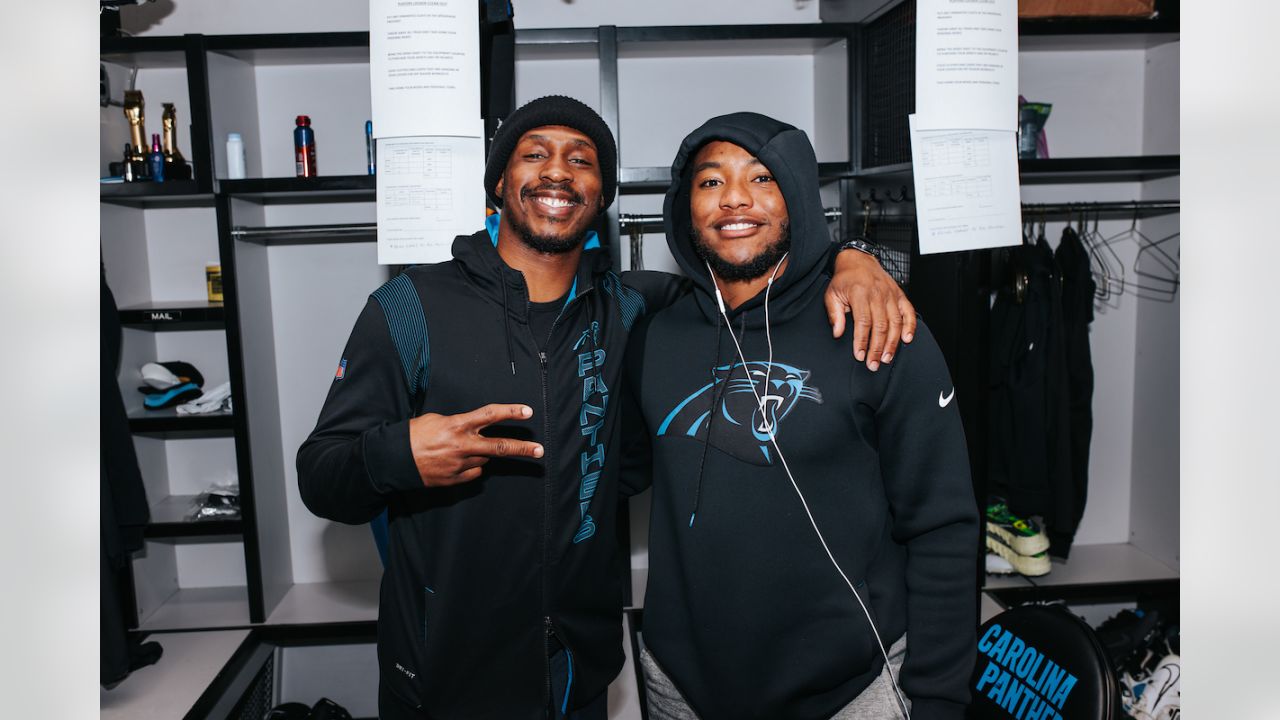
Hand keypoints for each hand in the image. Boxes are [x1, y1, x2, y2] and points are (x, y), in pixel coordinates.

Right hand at [408, 404, 542, 486]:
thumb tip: (474, 430)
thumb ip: (459, 424)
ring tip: (457, 451)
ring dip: (479, 455)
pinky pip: (472, 474)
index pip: (490, 415)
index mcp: (457, 425)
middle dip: (522, 449)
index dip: (510, 412)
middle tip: (540, 450)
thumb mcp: (436, 419)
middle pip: (500, 447)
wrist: (392, 460)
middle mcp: (462, 445)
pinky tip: (453, 463)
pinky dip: (469, 468)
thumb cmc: (413, 435)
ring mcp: (459, 465)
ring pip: (483, 460)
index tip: (527, 411)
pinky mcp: (454, 480)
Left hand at [825, 250, 916, 371]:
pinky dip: (910, 326)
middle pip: (881, 326)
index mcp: (860, 293)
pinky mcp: (899, 295)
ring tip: (886, 358)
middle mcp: (878, 294)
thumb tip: (838, 333)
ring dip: (892, 343)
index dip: (862, 341)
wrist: (858, 260)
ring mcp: (891, 294)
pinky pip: (908, 312)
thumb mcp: (832, 294)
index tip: (860, 355)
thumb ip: (834, 314)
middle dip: (877, 348)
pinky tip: (906, 339)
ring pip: (895, 322)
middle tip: (873, 364)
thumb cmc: (844, 279)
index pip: (863, 322)